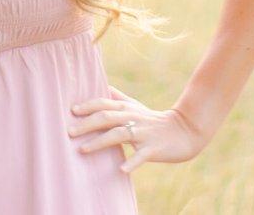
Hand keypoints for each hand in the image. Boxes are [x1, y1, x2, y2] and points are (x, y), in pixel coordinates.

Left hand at [68, 87, 209, 172]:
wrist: (183, 131)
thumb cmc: (153, 120)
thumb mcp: (134, 105)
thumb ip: (117, 96)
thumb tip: (100, 85)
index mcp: (127, 108)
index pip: (104, 103)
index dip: (88, 106)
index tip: (71, 110)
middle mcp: (133, 118)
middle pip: (107, 117)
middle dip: (87, 124)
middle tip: (69, 131)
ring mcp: (143, 133)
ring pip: (119, 135)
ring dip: (100, 142)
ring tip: (83, 150)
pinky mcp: (153, 149)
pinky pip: (141, 156)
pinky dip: (132, 162)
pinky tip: (121, 169)